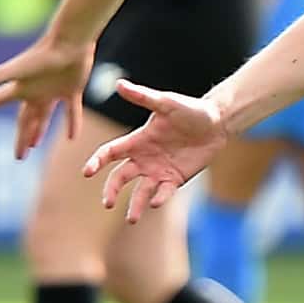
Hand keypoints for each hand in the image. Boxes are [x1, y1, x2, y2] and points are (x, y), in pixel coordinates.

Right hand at [0, 33, 96, 158]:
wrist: (70, 42)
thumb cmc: (41, 56)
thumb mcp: (16, 71)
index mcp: (20, 88)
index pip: (0, 100)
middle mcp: (35, 91)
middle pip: (26, 119)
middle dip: (21, 137)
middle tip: (18, 157)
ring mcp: (53, 91)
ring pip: (45, 116)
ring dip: (39, 131)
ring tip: (34, 146)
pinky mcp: (72, 90)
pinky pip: (72, 111)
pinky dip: (72, 123)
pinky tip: (72, 138)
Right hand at [85, 81, 229, 223]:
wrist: (216, 122)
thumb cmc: (189, 109)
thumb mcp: (166, 103)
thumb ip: (143, 97)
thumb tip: (119, 84)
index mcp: (136, 141)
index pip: (110, 153)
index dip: (97, 161)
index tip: (87, 172)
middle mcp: (143, 158)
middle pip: (120, 177)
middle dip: (111, 190)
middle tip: (107, 203)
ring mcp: (158, 171)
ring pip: (140, 192)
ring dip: (134, 205)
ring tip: (131, 219)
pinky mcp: (175, 179)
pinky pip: (164, 192)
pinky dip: (160, 198)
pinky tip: (156, 203)